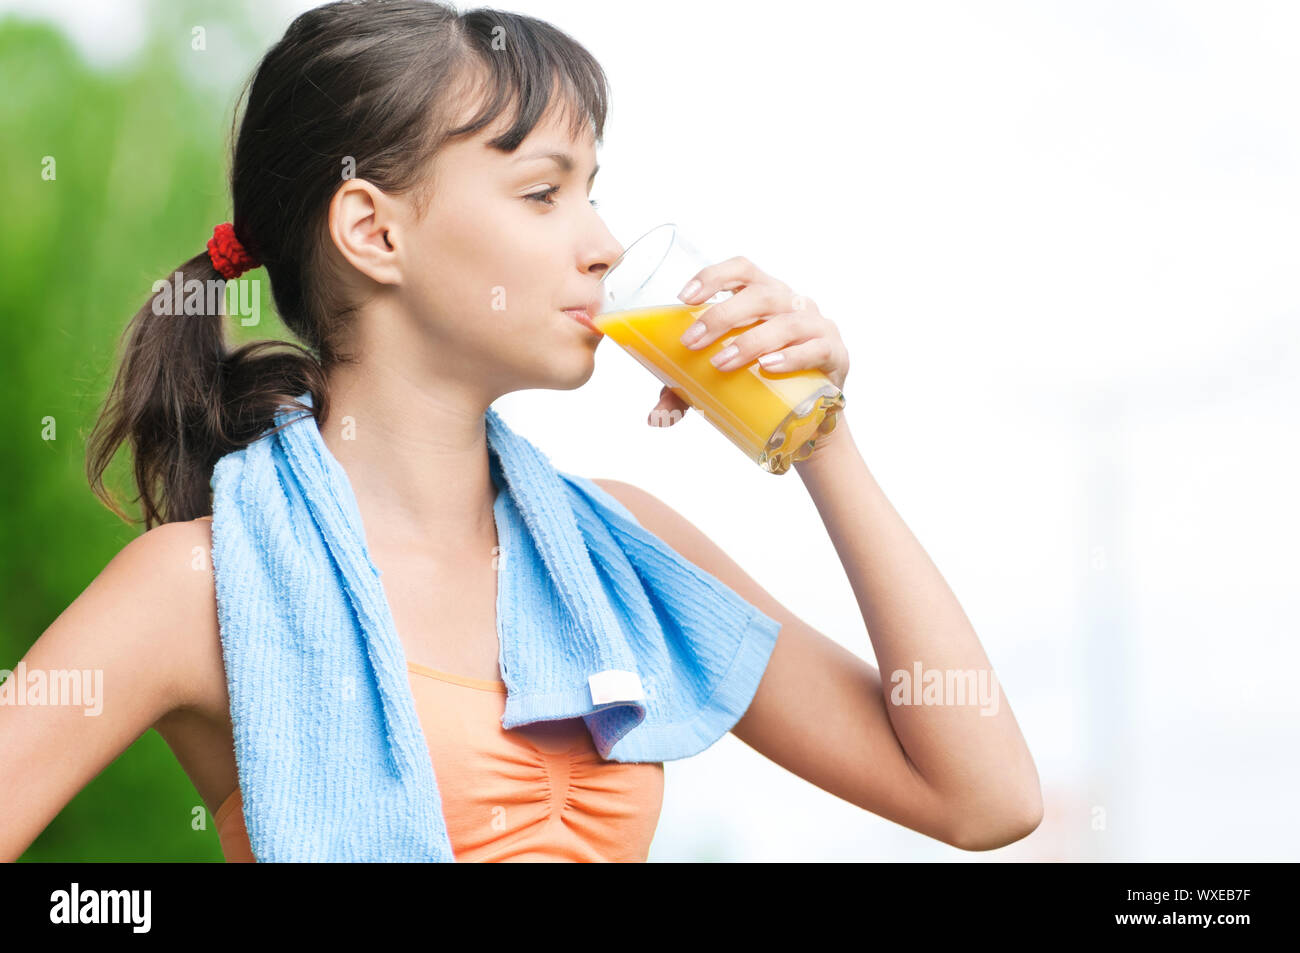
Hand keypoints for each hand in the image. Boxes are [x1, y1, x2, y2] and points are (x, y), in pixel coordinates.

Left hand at [647, 255, 849, 426]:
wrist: (811, 415)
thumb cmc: (761, 383)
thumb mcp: (722, 382)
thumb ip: (686, 393)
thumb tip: (655, 417)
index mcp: (763, 295)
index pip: (742, 269)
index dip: (714, 276)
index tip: (684, 297)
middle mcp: (791, 302)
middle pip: (759, 294)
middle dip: (721, 316)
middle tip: (692, 343)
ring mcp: (816, 325)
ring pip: (785, 321)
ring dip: (750, 340)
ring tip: (722, 362)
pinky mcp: (834, 353)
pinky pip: (815, 347)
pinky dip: (791, 356)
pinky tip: (769, 366)